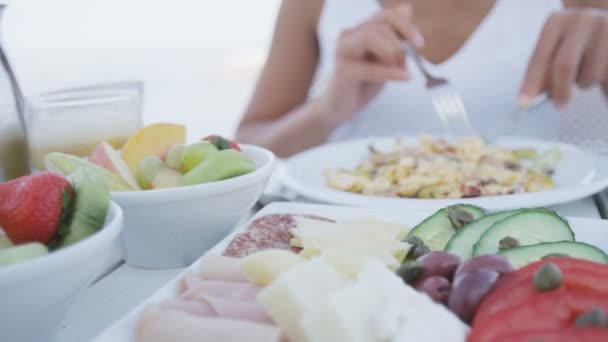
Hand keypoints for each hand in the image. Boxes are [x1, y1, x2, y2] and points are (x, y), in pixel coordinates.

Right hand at [316, 3, 424, 125]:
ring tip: (401, 70)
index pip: (386, 16)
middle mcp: (349, 36)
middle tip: (405, 65)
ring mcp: (343, 52)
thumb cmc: (362, 84)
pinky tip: (405, 77)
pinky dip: (390, 72)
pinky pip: (370, 68)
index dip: (406, 27)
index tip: (419, 44)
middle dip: (400, 44)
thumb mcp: (385, 59)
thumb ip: (394, 37)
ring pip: (371, 37)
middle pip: (381, 25)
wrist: (340, 109)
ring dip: (393, 53)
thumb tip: (407, 9)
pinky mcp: (342, 71)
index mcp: (360, 31)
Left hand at [520, 9, 607, 109]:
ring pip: (589, 74)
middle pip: (564, 65)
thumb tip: (532, 98)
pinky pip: (606, 76)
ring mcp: (604, 29)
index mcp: (556, 22)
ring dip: (584, 83)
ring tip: (586, 73)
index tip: (524, 104)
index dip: (531, 82)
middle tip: (559, 105)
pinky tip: (601, 73)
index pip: (540, 57)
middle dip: (560, 90)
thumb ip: (544, 69)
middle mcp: (580, 21)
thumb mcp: (557, 48)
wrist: (605, 25)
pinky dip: (602, 83)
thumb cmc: (576, 42)